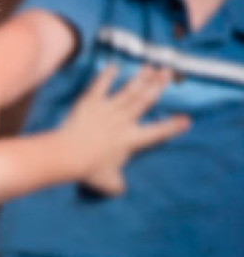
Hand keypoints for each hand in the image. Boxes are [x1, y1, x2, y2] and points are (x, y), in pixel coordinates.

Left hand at [60, 65, 190, 195]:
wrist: (68, 154)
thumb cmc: (89, 170)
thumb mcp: (108, 183)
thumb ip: (117, 185)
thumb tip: (121, 190)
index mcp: (131, 140)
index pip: (157, 133)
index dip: (172, 126)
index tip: (186, 119)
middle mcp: (123, 121)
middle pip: (144, 101)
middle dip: (158, 86)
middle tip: (169, 72)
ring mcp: (107, 109)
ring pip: (128, 91)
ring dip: (140, 78)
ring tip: (151, 67)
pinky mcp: (90, 103)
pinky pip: (100, 86)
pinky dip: (107, 76)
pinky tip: (114, 66)